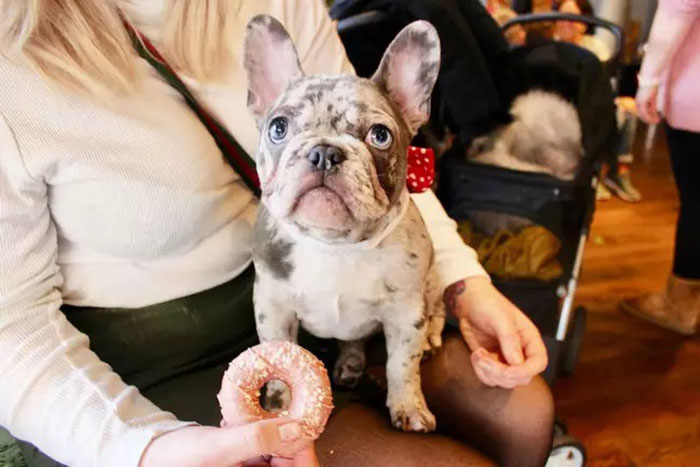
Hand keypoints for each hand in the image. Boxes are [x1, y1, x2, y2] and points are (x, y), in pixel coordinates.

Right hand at [140, 419, 318, 466]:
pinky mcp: (240, 466)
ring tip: (246, 421)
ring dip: (268, 436)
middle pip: (288, 464)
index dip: (303, 454)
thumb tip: (296, 429)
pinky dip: (254, 436)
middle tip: (275, 417)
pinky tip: (236, 424)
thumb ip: (256, 439)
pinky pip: (259, 452)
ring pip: (275, 456)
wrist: (146, 455)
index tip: (300, 428)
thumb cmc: (174, 459)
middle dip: (284, 441)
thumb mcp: (218, 448)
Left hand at [444, 276, 547, 387]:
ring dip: (488, 373)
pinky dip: (480, 371)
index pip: (539, 363)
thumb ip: (509, 339)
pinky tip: (476, 355)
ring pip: (504, 381)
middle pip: (521, 377)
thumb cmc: (489, 304)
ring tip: (478, 355)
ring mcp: (505, 359)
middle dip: (502, 374)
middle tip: (484, 359)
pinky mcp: (491, 362)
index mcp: (530, 339)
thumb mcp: (500, 318)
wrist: (469, 302)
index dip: (526, 371)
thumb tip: (517, 362)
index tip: (507, 370)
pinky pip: (490, 377)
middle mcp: (520, 352)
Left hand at [636, 85, 660, 124]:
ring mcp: (639, 103)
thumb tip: (654, 114)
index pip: (642, 113)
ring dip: (649, 120)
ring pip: (643, 115)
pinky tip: (654, 118)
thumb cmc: (651, 88)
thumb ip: (652, 107)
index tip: (654, 120)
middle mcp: (637, 103)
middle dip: (649, 120)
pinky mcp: (642, 102)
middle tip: (656, 122)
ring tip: (656, 122)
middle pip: (642, 115)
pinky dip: (649, 117)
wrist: (650, 80)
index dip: (647, 118)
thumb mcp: (652, 99)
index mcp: (639, 102)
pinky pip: (644, 112)